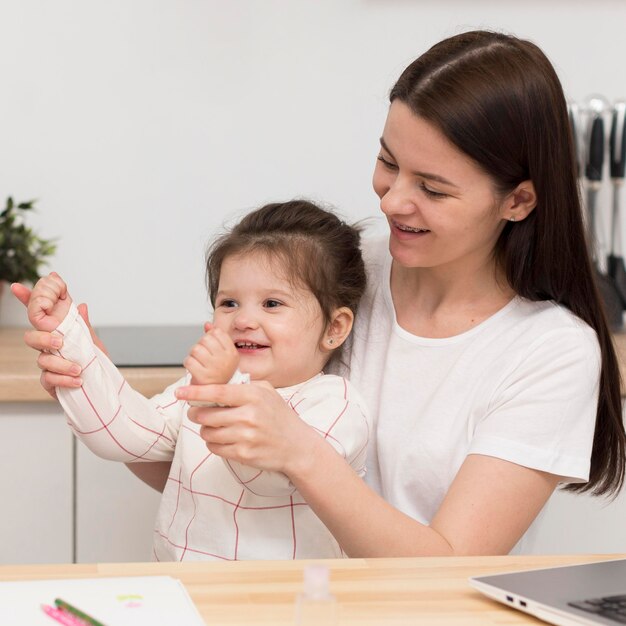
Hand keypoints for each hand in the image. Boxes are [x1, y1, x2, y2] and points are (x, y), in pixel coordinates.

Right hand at [12, 283, 104, 397]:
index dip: (26, 301)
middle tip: (61, 342)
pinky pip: (49, 379)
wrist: (100, 386)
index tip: (17, 287)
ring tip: (78, 368)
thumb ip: (84, 325)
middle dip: (44, 339)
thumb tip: (82, 306)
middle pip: (31, 338)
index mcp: (57, 333)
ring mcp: (48, 365)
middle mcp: (48, 348)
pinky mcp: (50, 382)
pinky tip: (77, 381)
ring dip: (61, 364)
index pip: (40, 316)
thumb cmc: (93, 362)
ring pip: (42, 359)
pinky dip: (64, 380)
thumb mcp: (93, 341)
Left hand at [177, 382, 315, 473]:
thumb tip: (217, 381)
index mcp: (253, 396)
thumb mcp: (267, 392)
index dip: (195, 392)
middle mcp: (249, 416)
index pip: (217, 392)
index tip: (180, 392)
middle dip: (196, 414)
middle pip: (207, 415)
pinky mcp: (243, 454)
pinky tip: (221, 439)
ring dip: (204, 430)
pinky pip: (215, 448)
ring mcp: (246, 436)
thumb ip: (244, 384)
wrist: (296, 446)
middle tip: (196, 413)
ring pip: (208, 432)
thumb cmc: (279, 416)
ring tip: (211, 427)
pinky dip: (212, 443)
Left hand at [184, 323, 239, 384]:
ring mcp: (215, 369)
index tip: (211, 347)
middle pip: (205, 339)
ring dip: (193, 354)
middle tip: (202, 355)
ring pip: (196, 349)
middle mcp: (226, 361)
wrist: (215, 395)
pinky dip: (188, 362)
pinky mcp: (203, 377)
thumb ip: (215, 337)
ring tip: (198, 361)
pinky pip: (189, 361)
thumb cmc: (218, 372)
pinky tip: (194, 367)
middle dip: (200, 345)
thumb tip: (207, 324)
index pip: (217, 332)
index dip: (210, 337)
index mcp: (232, 353)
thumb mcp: (221, 354)